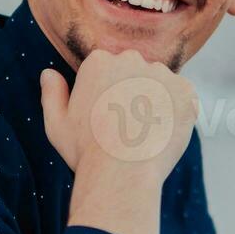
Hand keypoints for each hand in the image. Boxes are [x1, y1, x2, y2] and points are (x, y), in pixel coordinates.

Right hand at [40, 49, 198, 183]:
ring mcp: (161, 75)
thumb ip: (52, 94)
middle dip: (133, 92)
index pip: (109, 68)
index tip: (108, 117)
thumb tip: (49, 73)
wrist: (122, 173)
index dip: (109, 95)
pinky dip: (177, 112)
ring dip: (157, 100)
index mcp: (99, 61)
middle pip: (136, 71)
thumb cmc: (86, 152)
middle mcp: (131, 60)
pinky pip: (183, 97)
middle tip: (127, 126)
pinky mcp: (185, 92)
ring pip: (161, 83)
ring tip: (144, 132)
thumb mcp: (57, 124)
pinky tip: (162, 132)